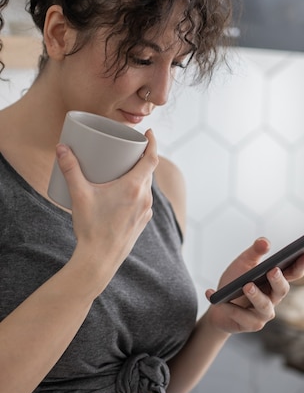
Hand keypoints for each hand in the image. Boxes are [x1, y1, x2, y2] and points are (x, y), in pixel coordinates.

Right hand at [56, 128, 157, 277]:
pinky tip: (126, 193)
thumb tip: (61, 147)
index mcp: (134, 187)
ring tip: (125, 170)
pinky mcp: (142, 222)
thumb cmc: (91, 227)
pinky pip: (144, 201)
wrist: (99, 260)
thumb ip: (70, 169)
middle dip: (141, 158)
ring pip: (146, 187)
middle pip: (149, 171)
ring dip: (139, 176)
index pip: (152, 159)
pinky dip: (137, 192)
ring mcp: (145, 212)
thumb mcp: (79, 195)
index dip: (153, 143)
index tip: (149, 132)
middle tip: (129, 149)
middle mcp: (144, 198)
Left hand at [205, 237, 303, 334]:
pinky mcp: (251, 324)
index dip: (300, 265)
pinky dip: (228, 306)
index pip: (292, 273)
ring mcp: (264, 313)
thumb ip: (254, 252)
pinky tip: (213, 294)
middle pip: (282, 290)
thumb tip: (265, 242)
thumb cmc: (234, 283)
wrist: (218, 307)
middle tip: (272, 270)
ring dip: (256, 296)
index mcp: (274, 281)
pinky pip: (243, 316)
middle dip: (278, 280)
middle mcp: (273, 298)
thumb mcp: (242, 264)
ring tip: (247, 286)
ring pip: (265, 306)